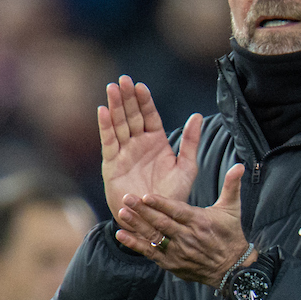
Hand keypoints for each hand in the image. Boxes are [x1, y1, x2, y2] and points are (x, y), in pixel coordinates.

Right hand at [98, 75, 201, 226]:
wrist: (155, 220)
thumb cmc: (173, 196)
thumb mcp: (187, 168)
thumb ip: (191, 143)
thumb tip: (197, 116)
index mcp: (156, 142)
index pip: (149, 116)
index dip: (144, 101)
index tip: (141, 86)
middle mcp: (138, 144)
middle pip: (131, 115)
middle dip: (127, 98)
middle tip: (123, 79)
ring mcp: (124, 153)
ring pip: (119, 124)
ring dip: (115, 106)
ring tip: (112, 89)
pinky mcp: (112, 164)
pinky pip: (108, 142)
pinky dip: (105, 126)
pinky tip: (103, 110)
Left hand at [115, 163, 254, 286]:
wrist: (232, 269)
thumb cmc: (230, 235)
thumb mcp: (232, 209)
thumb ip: (232, 185)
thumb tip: (239, 165)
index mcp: (200, 222)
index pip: (178, 212)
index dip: (161, 204)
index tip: (146, 196)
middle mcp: (187, 238)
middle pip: (162, 223)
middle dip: (143, 211)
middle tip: (127, 198)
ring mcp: (178, 252)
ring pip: (154, 237)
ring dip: (136, 226)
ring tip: (122, 213)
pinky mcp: (171, 264)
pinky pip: (150, 253)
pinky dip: (135, 245)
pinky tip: (121, 235)